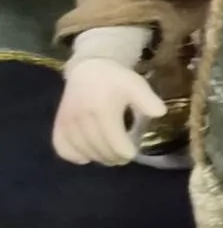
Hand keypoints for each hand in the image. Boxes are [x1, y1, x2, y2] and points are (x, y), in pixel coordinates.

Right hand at [52, 58, 166, 165]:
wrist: (88, 69)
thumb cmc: (115, 79)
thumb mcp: (136, 85)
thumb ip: (148, 100)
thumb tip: (160, 113)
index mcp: (103, 109)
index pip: (114, 141)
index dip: (125, 151)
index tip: (133, 153)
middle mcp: (82, 118)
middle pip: (99, 149)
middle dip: (114, 157)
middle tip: (123, 157)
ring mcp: (67, 122)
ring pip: (82, 151)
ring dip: (98, 158)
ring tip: (110, 156)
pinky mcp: (58, 124)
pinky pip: (62, 147)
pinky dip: (74, 155)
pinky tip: (86, 156)